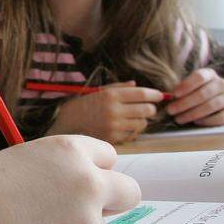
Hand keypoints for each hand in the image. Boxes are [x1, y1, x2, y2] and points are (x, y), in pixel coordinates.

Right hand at [0, 135, 140, 223]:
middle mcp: (88, 182)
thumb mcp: (27, 159)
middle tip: (83, 209)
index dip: (93, 170)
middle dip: (112, 200)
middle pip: (129, 192)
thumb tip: (90, 186)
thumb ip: (62, 168)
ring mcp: (87, 221)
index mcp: (72, 150)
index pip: (109, 157)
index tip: (78, 181)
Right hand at [48, 82, 165, 143]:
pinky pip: (133, 134)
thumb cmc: (81, 105)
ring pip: (142, 123)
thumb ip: (119, 87)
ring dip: (143, 120)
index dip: (154, 94)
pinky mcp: (113, 138)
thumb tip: (136, 84)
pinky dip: (133, 130)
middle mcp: (114, 110)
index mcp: (110, 96)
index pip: (141, 94)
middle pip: (146, 109)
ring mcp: (114, 126)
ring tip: (135, 117)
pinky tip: (126, 126)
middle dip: (151, 108)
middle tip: (149, 108)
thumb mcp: (98, 91)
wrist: (63, 123)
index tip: (160, 95)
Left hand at [166, 68, 223, 125]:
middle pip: (204, 93)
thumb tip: (164, 97)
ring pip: (212, 105)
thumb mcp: (188, 86)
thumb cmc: (196, 91)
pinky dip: (208, 121)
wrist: (218, 98)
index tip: (174, 94)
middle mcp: (221, 84)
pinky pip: (222, 117)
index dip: (186, 85)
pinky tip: (196, 122)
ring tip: (179, 119)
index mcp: (209, 74)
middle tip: (171, 110)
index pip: (200, 76)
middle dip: (185, 103)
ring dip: (193, 113)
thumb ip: (178, 90)